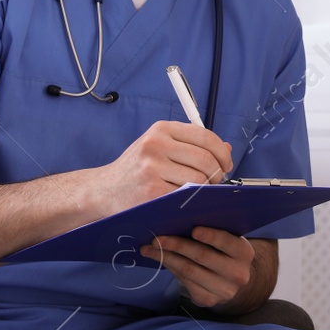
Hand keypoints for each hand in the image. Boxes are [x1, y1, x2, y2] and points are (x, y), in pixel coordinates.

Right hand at [95, 121, 232, 215]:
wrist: (103, 191)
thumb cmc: (136, 169)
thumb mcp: (160, 148)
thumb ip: (191, 145)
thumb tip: (226, 147)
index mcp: (161, 129)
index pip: (206, 136)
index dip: (222, 153)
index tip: (226, 164)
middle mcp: (156, 144)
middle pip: (207, 159)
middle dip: (217, 174)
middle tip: (214, 182)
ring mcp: (152, 167)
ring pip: (199, 179)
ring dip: (204, 189)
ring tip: (195, 191)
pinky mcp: (152, 191)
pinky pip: (186, 195)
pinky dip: (190, 200)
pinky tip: (182, 200)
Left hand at [140, 226, 253, 308]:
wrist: (233, 281)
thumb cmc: (224, 252)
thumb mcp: (227, 241)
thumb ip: (214, 231)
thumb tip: (180, 220)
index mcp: (244, 253)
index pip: (227, 242)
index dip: (210, 236)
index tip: (193, 230)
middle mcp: (237, 274)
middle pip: (203, 257)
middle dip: (177, 245)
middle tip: (157, 239)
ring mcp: (223, 290)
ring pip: (189, 271)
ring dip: (166, 258)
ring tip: (149, 249)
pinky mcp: (208, 300)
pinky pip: (184, 282)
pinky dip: (170, 268)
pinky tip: (160, 260)